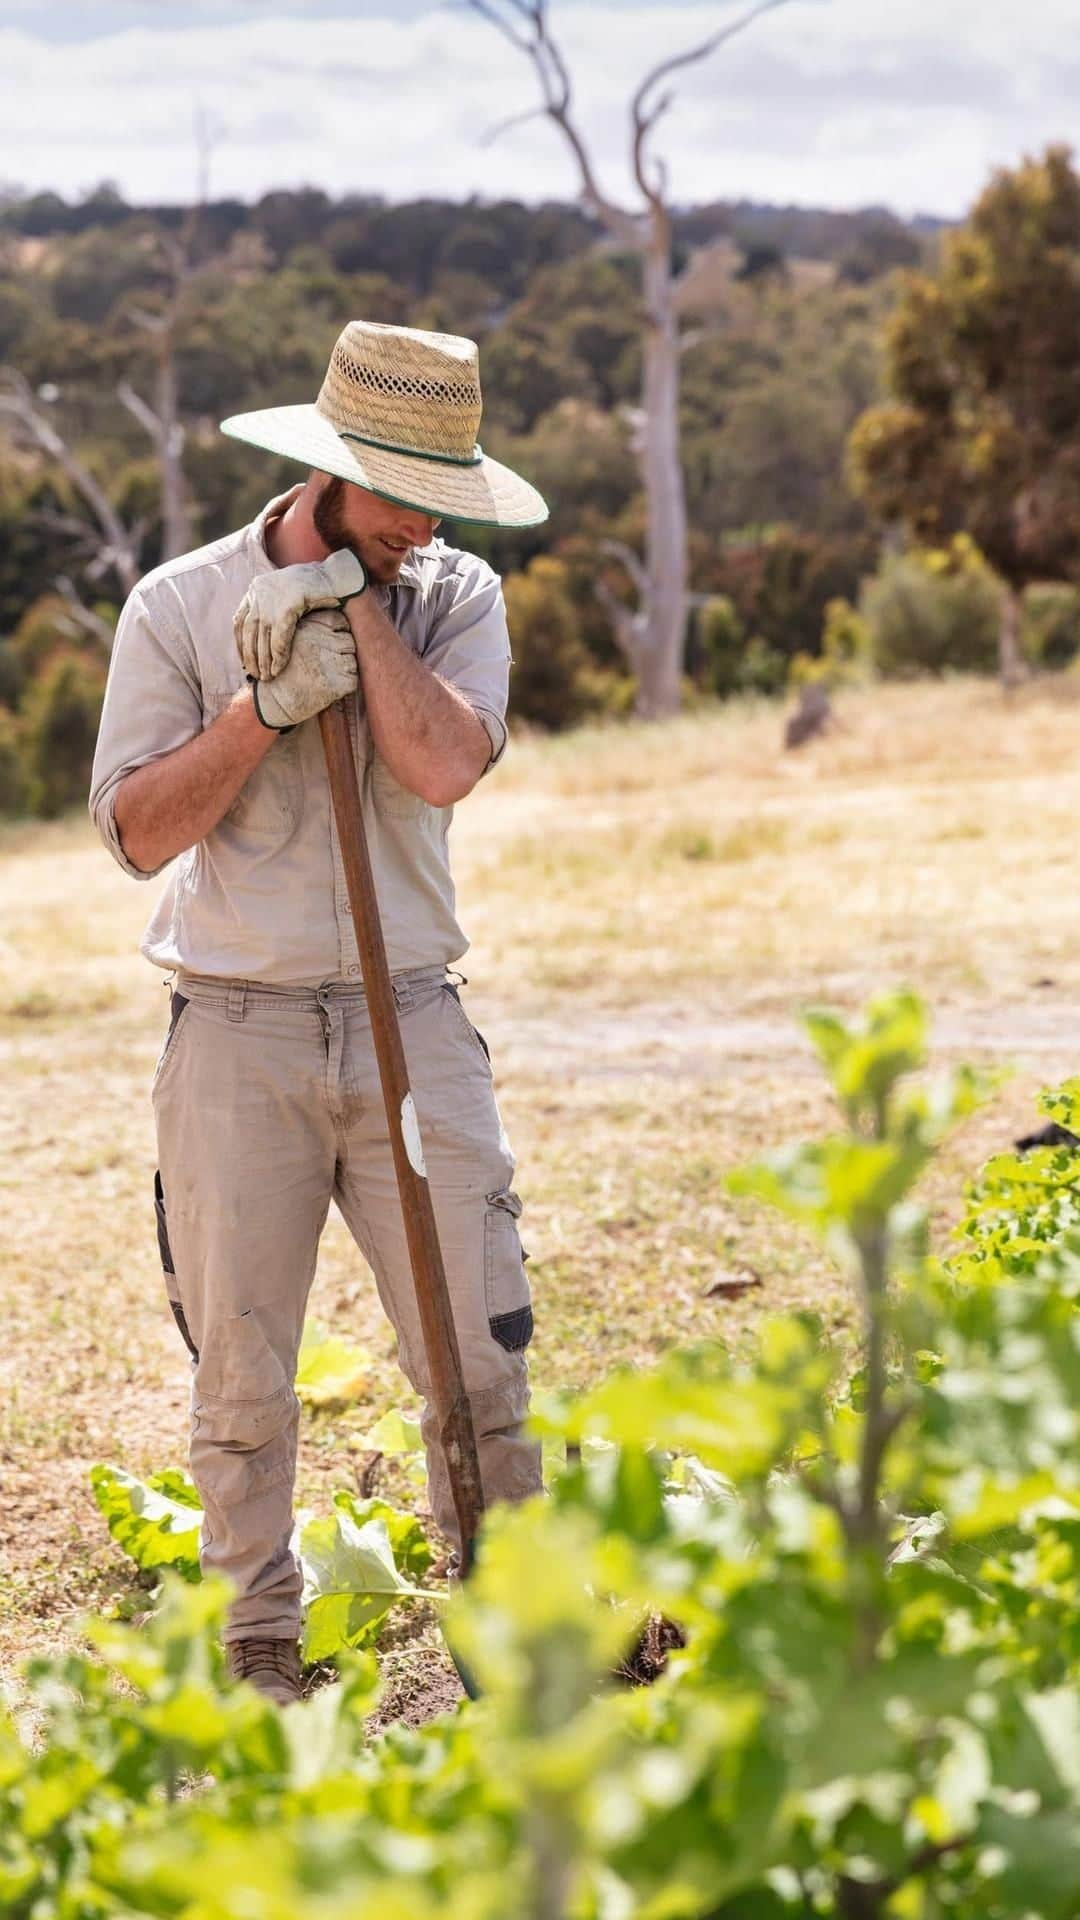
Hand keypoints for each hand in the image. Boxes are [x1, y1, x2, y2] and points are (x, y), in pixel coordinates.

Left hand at [234, 548, 365, 678]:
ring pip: (261, 636)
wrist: (336, 576)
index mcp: (257, 587)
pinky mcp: (288, 605)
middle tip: (256, 675)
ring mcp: (272, 597)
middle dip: (250, 656)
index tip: (245, 662)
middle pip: (248, 630)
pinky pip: (279, 637)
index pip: (240, 620)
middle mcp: (260, 591)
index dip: (240, 644)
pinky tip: (278, 668)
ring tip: (267, 677)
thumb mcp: (286, 596)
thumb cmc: (316, 589)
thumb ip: (271, 609)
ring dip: (263, 660)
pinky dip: (278, 656)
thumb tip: (262, 635)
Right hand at [249, 608, 357, 730]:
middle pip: (348, 640)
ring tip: (326, 676)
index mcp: (308, 627)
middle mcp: (320, 640)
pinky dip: (345, 685)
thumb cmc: (281, 669)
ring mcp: (329, 661)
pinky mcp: (336, 682)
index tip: (331, 643)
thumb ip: (312, 630)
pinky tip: (329, 688)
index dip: (338, 632)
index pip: (338, 621)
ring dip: (344, 669)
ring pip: (352, 660)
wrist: (271, 700)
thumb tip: (340, 626)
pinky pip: (353, 680)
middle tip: (328, 664)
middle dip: (342, 651)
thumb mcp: (290, 639)